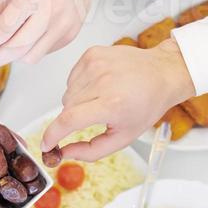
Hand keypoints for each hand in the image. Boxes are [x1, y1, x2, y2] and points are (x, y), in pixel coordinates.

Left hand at [0, 0, 136, 67]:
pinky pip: (43, 52)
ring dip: (12, 56)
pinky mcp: (69, 36)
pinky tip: (27, 37)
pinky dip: (29, 50)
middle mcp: (50, 12)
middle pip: (16, 48)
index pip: (3, 28)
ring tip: (4, 47)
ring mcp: (62, 27)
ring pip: (30, 56)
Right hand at [42, 38, 195, 161]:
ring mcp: (95, 64)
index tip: (46, 144)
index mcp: (112, 104)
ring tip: (101, 99)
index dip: (52, 135)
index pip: (69, 120)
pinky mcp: (92, 53)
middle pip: (66, 108)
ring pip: (68, 94)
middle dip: (72, 120)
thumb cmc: (146, 104)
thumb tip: (64, 153)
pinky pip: (72, 78)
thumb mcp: (123, 137)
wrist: (162, 73)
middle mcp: (102, 80)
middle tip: (92, 119)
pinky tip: (100, 86)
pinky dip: (81, 87)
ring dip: (78, 103)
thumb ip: (91, 151)